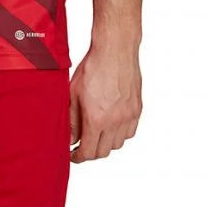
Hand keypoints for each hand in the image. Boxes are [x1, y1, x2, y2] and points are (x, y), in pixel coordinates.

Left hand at [69, 44, 141, 162]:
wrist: (115, 50)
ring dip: (106, 143)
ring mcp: (129, 116)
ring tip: (95, 134)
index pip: (89, 152)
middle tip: (81, 146)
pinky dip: (120, 134)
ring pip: (118, 144)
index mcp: (97, 119)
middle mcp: (115, 122)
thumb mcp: (73, 93)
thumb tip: (69, 137)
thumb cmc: (93, 67)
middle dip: (91, 152)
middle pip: (104, 151)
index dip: (79, 157)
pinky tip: (111, 125)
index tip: (73, 155)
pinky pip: (130, 132)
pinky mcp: (137, 109)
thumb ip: (71, 119)